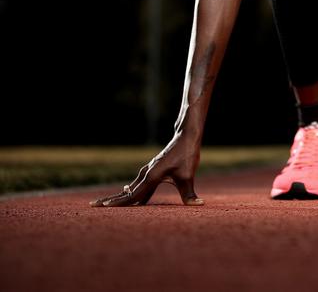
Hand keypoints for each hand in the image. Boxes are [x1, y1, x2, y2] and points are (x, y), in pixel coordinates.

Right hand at [89, 131, 203, 206]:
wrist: (186, 136)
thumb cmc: (187, 154)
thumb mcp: (188, 175)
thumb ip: (189, 194)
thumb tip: (198, 206)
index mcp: (151, 177)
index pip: (132, 195)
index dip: (118, 203)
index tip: (103, 207)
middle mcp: (147, 173)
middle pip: (126, 191)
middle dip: (111, 199)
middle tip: (93, 205)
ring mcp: (149, 170)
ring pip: (132, 186)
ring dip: (120, 195)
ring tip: (107, 203)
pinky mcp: (153, 168)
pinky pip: (139, 182)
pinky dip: (131, 189)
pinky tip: (127, 190)